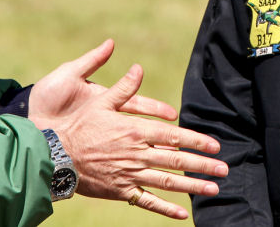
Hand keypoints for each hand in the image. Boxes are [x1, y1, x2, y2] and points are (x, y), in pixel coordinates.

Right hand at [28, 40, 227, 219]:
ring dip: (192, 187)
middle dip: (202, 166)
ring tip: (213, 190)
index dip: (196, 141)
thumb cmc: (79, 126)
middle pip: (176, 162)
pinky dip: (166, 208)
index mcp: (135, 131)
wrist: (55, 156)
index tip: (215, 146)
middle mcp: (136, 154)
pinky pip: (147, 202)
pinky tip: (183, 213)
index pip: (173, 137)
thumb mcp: (101, 102)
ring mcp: (130, 175)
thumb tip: (139, 67)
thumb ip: (124, 87)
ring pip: (167, 183)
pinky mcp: (121, 191)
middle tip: (224, 170)